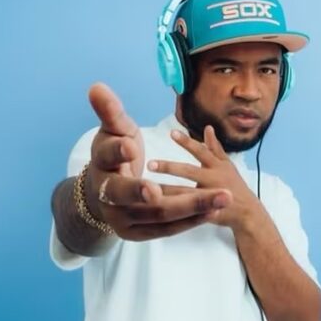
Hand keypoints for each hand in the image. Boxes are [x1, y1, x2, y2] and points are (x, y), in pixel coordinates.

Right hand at [85, 84, 232, 240]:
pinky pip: (166, 227)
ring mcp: (122, 220)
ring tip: (223, 197)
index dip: (117, 152)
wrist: (103, 193)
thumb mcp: (110, 131)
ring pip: (159, 215)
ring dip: (193, 206)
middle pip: (138, 196)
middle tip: (195, 188)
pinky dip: (190, 218)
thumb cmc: (111, 156)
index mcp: (99, 167)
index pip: (106, 157)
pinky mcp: (137, 233)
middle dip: (169, 194)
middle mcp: (107, 198)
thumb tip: (97, 86)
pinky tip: (214, 209)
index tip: (132, 148)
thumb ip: (109, 111)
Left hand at [147, 125, 260, 230]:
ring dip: (166, 190)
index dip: (186, 142)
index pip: (200, 151)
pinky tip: (156, 207)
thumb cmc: (234, 186)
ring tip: (147, 187)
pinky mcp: (206, 213)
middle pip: (189, 171)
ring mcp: (209, 197)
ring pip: (184, 193)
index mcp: (217, 166)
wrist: (248, 213)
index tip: (171, 133)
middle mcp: (213, 179)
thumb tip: (207, 128)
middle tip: (150, 164)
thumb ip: (214, 147)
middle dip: (169, 167)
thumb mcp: (227, 165)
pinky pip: (186, 212)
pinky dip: (172, 209)